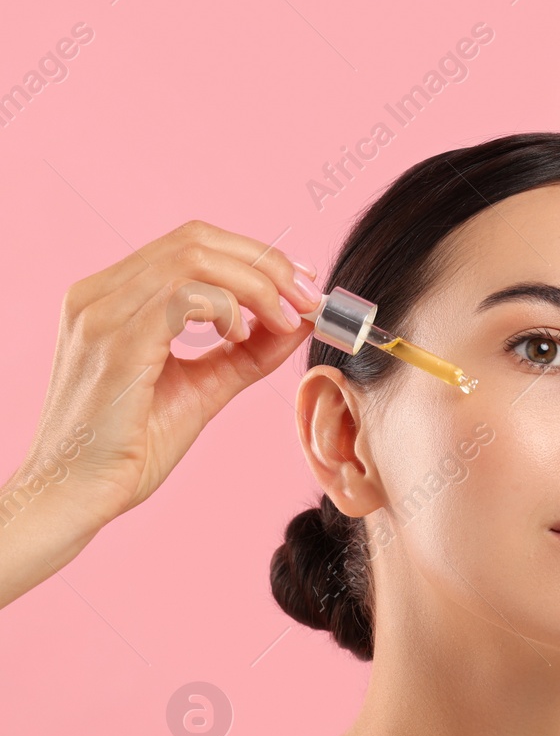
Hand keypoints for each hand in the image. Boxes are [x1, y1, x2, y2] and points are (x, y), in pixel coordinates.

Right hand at [19, 220, 321, 532]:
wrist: (76, 495)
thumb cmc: (130, 447)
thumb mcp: (203, 387)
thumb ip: (247, 353)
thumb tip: (299, 321)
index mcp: (111, 297)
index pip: (190, 245)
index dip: (254, 255)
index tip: (301, 284)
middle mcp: (98, 295)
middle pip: (196, 240)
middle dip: (266, 263)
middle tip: (307, 297)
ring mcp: (101, 315)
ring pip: (193, 261)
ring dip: (255, 285)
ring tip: (285, 321)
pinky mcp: (116, 344)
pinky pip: (182, 297)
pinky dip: (228, 308)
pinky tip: (244, 337)